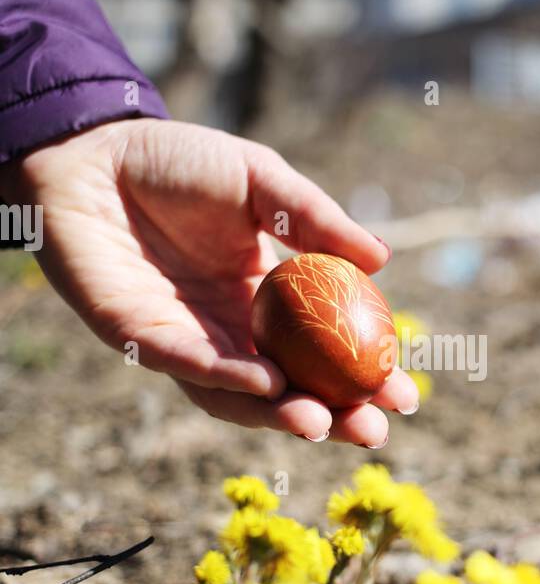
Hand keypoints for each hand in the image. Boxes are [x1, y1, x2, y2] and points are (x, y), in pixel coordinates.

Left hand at [5, 118, 417, 444]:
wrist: (90, 150)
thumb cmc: (176, 161)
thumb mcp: (261, 181)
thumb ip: (315, 219)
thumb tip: (382, 260)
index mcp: (266, 297)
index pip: (324, 351)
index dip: (364, 377)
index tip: (405, 394)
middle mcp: (230, 330)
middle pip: (290, 388)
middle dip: (333, 417)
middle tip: (375, 433)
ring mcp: (186, 339)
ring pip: (239, 395)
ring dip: (281, 414)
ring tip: (324, 424)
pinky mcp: (139, 336)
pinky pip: (189, 366)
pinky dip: (229, 380)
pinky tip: (268, 386)